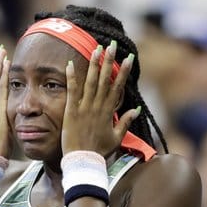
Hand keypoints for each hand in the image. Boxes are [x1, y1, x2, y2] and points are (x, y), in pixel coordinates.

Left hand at [62, 41, 138, 155]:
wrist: (83, 161)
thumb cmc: (99, 151)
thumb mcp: (116, 138)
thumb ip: (125, 122)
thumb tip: (136, 109)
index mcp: (109, 112)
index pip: (117, 87)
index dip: (123, 71)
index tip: (128, 57)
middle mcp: (98, 107)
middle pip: (105, 80)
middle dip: (109, 61)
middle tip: (112, 45)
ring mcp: (85, 108)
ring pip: (91, 82)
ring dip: (94, 65)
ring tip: (97, 49)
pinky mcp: (71, 111)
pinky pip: (72, 91)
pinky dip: (72, 77)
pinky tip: (71, 64)